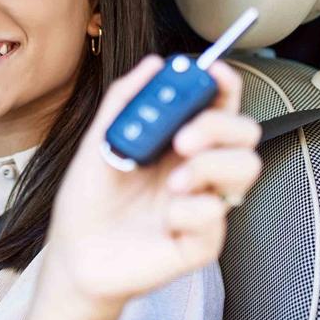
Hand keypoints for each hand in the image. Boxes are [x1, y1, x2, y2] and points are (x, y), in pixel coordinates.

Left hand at [43, 55, 261, 317]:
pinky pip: (216, 215)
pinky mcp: (203, 240)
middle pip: (245, 131)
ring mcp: (204, 204)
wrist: (74, 255)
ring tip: (171, 184)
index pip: (217, 105)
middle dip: (219, 126)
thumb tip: (153, 64)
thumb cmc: (89, 203)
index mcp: (176, 142)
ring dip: (209, 167)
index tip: (214, 73)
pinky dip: (187, 213)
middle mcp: (197, 169)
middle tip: (182, 140)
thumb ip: (123, 102)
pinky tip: (162, 223)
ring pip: (246, 168)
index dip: (225, 84)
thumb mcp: (97, 145)